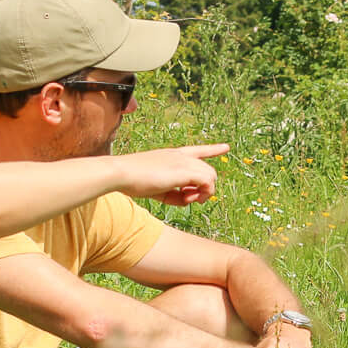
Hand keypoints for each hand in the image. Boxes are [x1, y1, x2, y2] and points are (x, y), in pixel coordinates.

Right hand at [109, 145, 227, 206]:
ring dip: (203, 193)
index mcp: (172, 155)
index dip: (213, 150)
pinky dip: (202, 194)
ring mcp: (183, 161)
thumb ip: (172, 192)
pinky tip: (188, 200)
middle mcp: (181, 156)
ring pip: (211, 176)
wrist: (120, 173)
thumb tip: (188, 199)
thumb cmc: (132, 181)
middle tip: (188, 199)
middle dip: (203, 188)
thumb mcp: (155, 188)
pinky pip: (207, 183)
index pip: (198, 150)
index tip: (226, 147)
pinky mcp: (184, 170)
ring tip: (187, 200)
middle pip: (208, 171)